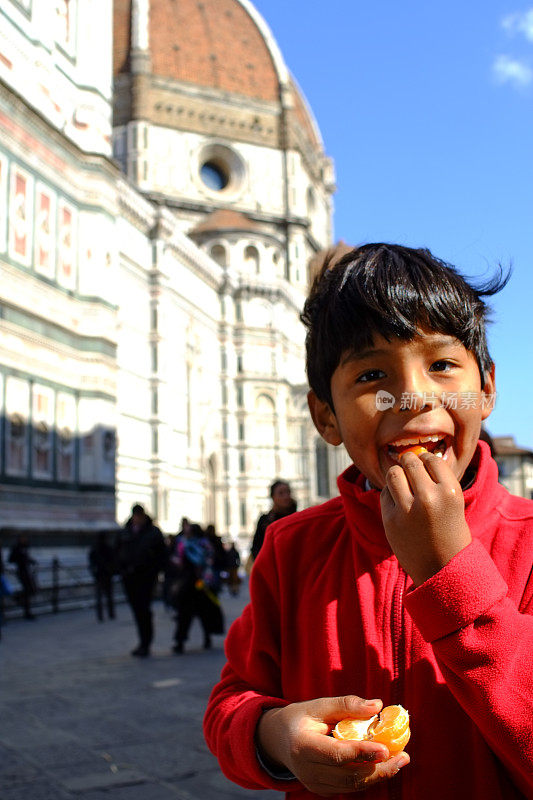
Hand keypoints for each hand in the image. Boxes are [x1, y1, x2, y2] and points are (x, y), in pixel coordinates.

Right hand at [256, 695, 408, 795]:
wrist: (277, 740)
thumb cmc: (300, 718)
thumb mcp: (318, 705)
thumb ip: (346, 705)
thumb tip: (377, 705)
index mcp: (303, 746)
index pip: (336, 754)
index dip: (362, 752)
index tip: (386, 748)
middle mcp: (307, 771)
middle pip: (349, 775)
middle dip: (379, 768)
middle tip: (403, 756)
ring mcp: (314, 784)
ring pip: (352, 785)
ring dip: (379, 774)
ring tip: (400, 760)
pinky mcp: (322, 790)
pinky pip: (349, 786)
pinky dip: (368, 776)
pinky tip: (384, 764)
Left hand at [380, 451, 471, 584]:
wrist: (443, 569)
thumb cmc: (449, 531)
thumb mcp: (452, 502)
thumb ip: (435, 480)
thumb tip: (412, 452)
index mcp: (450, 492)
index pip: (431, 459)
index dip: (426, 461)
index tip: (426, 468)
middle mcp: (429, 498)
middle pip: (410, 462)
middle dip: (409, 463)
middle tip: (411, 471)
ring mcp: (407, 510)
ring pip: (393, 473)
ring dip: (397, 475)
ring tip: (404, 485)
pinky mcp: (390, 520)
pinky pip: (385, 493)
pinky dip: (390, 494)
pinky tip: (400, 504)